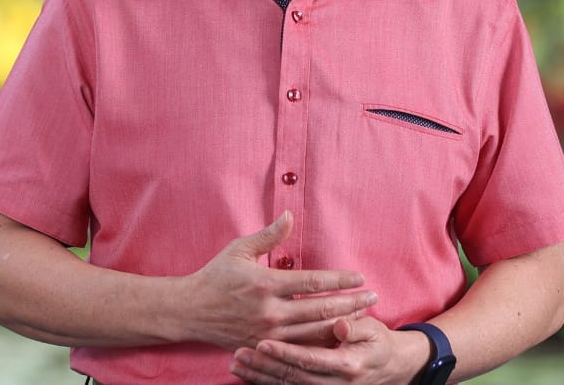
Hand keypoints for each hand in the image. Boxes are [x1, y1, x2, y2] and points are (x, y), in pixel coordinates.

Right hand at [184, 212, 378, 350]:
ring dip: (342, 323)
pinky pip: (299, 347)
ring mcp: (268, 333)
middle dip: (351, 302)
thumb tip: (290, 215)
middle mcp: (270, 311)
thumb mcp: (239, 250)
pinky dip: (321, 342)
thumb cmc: (216, 276)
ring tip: (363, 316)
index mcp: (266, 283)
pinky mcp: (264, 347)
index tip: (360, 277)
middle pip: (321, 308)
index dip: (340, 279)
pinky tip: (336, 336)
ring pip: (314, 331)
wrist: (189, 311)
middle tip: (374, 297)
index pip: (313, 281)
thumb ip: (268, 235)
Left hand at [230, 316, 430, 383]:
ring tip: (236, 363)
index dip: (285, 352)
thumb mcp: (374, 330)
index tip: (263, 342)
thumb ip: (356, 327)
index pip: (310, 359)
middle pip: (292, 376)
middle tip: (240, 353)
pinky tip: (247, 375)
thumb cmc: (378, 342)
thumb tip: (341, 325)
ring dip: (259, 376)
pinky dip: (266, 382)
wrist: (389, 367)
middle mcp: (334, 383)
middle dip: (264, 366)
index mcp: (347, 365)